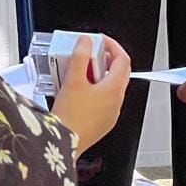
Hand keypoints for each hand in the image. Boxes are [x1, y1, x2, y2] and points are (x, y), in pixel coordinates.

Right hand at [50, 34, 129, 152]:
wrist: (63, 145)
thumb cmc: (70, 117)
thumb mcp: (73, 80)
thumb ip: (80, 57)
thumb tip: (86, 42)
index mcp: (114, 89)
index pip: (122, 59)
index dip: (112, 45)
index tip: (100, 41)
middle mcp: (116, 101)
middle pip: (119, 72)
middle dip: (105, 59)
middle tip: (90, 54)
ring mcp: (111, 113)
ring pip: (111, 87)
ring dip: (99, 75)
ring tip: (80, 73)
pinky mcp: (102, 122)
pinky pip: (104, 100)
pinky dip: (95, 90)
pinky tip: (78, 92)